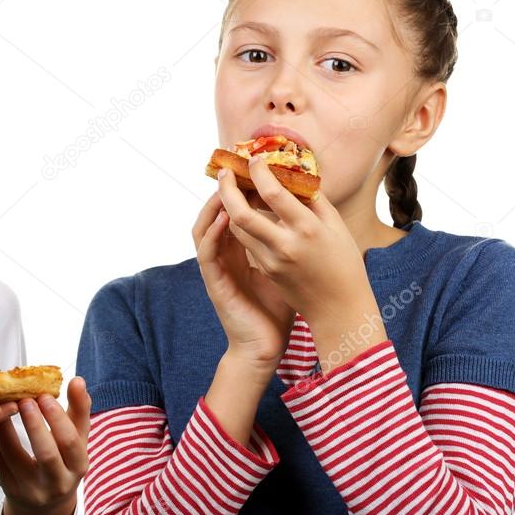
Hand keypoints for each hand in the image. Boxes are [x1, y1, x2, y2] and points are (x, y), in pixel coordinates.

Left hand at [0, 377, 89, 514]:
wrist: (45, 502)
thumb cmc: (63, 459)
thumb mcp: (77, 438)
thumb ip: (79, 409)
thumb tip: (78, 380)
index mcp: (78, 466)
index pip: (70, 442)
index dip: (57, 417)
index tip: (45, 395)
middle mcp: (57, 483)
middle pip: (46, 454)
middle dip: (34, 424)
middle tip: (25, 399)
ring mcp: (32, 490)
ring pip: (16, 456)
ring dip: (8, 427)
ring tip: (6, 404)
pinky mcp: (11, 489)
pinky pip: (0, 460)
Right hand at [193, 175, 295, 373]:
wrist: (266, 346)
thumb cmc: (279, 309)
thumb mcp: (285, 268)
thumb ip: (286, 243)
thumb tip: (310, 215)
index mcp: (240, 251)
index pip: (234, 213)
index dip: (240, 191)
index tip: (253, 168)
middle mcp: (224, 255)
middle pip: (215, 214)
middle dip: (222, 190)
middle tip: (233, 167)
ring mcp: (216, 268)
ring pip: (203, 228)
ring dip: (212, 206)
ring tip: (224, 186)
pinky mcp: (214, 281)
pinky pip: (207, 251)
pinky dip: (212, 233)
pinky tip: (224, 218)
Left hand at [215, 155, 376, 331]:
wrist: (339, 309)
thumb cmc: (344, 264)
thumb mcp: (336, 227)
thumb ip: (314, 201)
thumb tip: (295, 175)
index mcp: (307, 229)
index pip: (273, 194)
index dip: (259, 172)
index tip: (254, 158)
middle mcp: (285, 244)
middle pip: (241, 213)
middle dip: (227, 188)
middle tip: (224, 171)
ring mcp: (272, 260)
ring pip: (238, 228)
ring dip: (230, 205)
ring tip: (232, 187)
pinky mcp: (266, 270)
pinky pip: (247, 241)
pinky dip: (242, 223)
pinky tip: (244, 210)